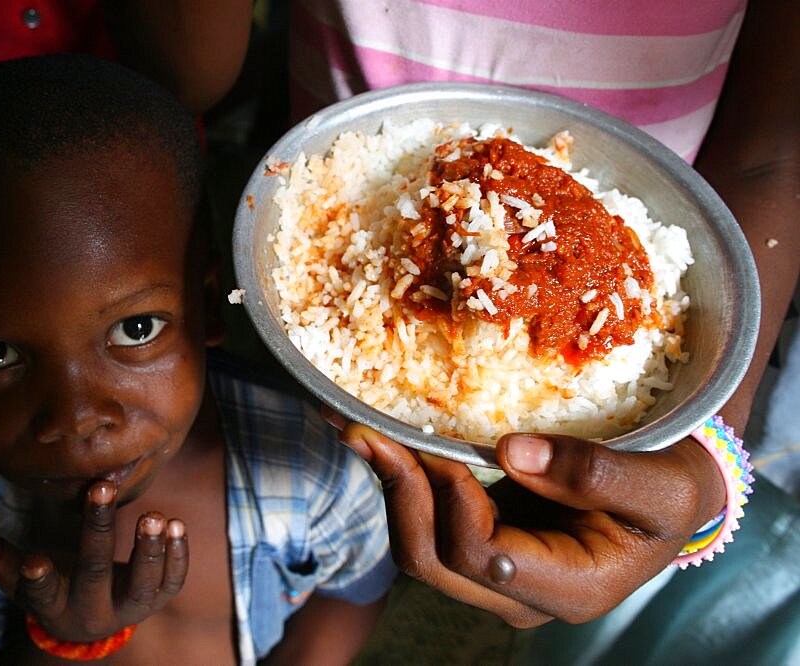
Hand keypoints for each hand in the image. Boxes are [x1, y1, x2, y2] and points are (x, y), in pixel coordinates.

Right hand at [0, 481, 187, 641]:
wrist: (93, 619)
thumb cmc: (53, 586)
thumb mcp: (18, 578)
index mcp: (55, 607)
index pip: (42, 595)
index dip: (38, 580)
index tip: (34, 560)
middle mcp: (94, 610)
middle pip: (94, 573)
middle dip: (97, 532)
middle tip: (100, 489)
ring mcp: (129, 607)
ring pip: (142, 584)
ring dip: (148, 549)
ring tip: (153, 515)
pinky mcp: (158, 599)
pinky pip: (171, 583)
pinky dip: (177, 557)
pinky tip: (177, 525)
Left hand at [324, 411, 723, 627]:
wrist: (669, 500)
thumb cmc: (671, 492)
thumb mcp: (660, 485)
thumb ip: (593, 472)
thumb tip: (509, 450)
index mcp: (569, 589)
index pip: (483, 557)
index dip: (452, 502)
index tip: (440, 447)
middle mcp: (520, 593)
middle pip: (434, 562)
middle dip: (398, 497)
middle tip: (368, 435)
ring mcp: (497, 574)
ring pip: (421, 548)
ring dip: (392, 490)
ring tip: (363, 434)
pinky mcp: (484, 543)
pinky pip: (429, 525)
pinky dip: (406, 486)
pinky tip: (385, 444)